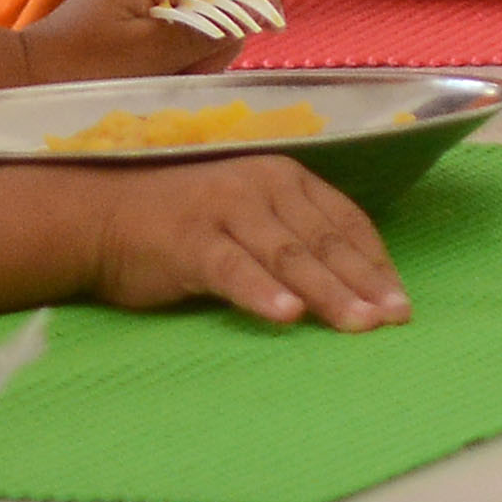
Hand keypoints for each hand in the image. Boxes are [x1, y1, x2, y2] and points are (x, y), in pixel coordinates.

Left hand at [32, 0, 285, 77]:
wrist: (27, 78)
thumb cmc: (82, 71)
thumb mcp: (150, 57)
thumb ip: (205, 30)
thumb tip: (255, 11)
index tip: (271, 25)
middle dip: (228, 22)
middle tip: (208, 68)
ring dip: (208, 37)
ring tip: (184, 74)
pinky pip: (182, 11)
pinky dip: (189, 41)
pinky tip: (172, 69)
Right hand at [89, 152, 409, 328]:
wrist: (100, 217)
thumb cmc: (183, 223)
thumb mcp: (248, 218)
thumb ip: (292, 239)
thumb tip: (350, 284)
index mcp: (282, 176)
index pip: (343, 220)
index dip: (375, 262)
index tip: (400, 302)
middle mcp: (259, 184)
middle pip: (323, 241)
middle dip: (364, 283)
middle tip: (395, 320)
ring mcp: (224, 209)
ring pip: (289, 256)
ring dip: (328, 293)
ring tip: (360, 325)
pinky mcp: (190, 239)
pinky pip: (234, 269)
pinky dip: (262, 293)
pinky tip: (287, 317)